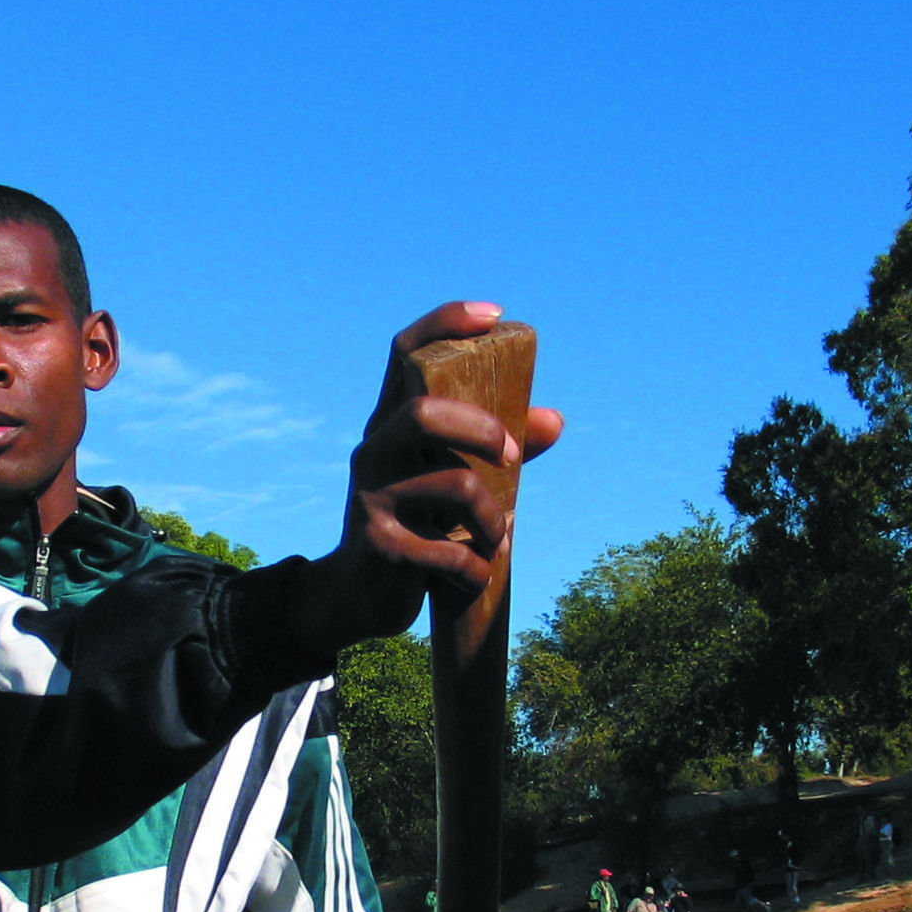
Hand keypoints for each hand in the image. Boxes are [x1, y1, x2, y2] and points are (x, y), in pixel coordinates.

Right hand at [289, 302, 565, 659]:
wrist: (356, 596)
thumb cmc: (415, 526)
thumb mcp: (449, 481)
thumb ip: (497, 450)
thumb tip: (555, 420)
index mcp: (389, 425)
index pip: (404, 353)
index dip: (445, 322)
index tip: (495, 316)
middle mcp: (373, 451)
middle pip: (424, 414)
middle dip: (483, 430)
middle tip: (512, 457)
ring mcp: (370, 498)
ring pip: (454, 485)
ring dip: (494, 519)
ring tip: (498, 538)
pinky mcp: (379, 547)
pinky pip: (450, 552)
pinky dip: (475, 568)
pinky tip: (474, 574)